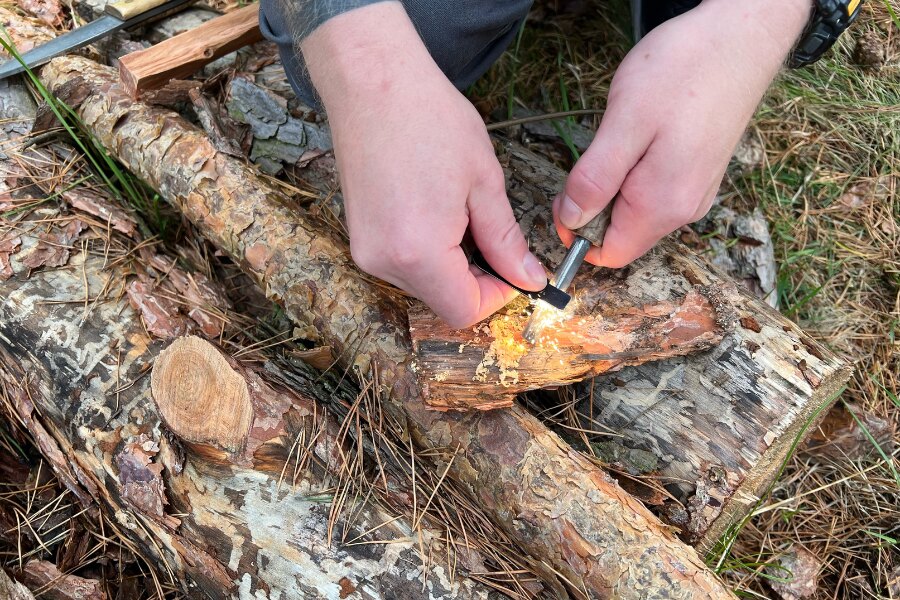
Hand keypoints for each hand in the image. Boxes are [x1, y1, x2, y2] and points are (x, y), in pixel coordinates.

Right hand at [303, 2, 545, 327]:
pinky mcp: (359, 238)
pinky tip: (439, 212)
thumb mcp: (484, 182)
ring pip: (424, 285)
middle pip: (443, 300)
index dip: (499, 296)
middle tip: (497, 236)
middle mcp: (385, 262)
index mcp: (419, 253)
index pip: (465, 310)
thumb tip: (528, 278)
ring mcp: (366, 251)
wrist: (372, 81)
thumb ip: (506, 240)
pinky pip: (403, 265)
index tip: (517, 269)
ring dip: (453, 265)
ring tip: (464, 214)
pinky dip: (429, 253)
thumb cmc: (428, 119)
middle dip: (477, 279)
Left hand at [555, 0, 810, 266]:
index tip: (564, 196)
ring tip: (622, 139)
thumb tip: (572, 221)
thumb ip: (595, 179)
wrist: (742, 37)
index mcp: (662, 205)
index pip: (610, 254)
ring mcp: (696, 193)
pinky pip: (656, 194)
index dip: (576, 234)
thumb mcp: (624, 123)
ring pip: (637, 213)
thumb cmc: (684, 70)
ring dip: (615, 188)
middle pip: (622, 235)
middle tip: (593, 155)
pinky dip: (636, 176)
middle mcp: (684, 210)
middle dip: (595, 207)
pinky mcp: (701, 174)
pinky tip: (642, 137)